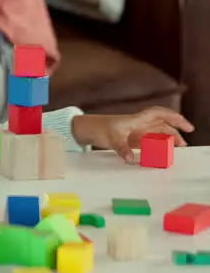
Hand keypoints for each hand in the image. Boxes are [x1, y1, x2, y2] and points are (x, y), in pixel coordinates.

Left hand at [71, 107, 193, 163]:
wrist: (87, 129)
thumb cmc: (99, 128)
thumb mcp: (111, 138)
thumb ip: (122, 148)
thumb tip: (131, 158)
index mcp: (136, 119)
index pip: (158, 114)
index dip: (172, 116)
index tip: (184, 123)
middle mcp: (139, 124)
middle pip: (162, 125)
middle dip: (175, 131)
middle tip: (184, 143)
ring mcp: (137, 132)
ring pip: (158, 133)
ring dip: (169, 139)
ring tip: (178, 148)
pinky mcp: (134, 140)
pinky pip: (151, 141)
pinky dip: (160, 146)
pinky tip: (165, 152)